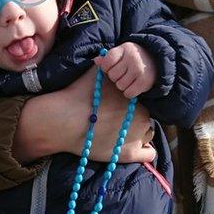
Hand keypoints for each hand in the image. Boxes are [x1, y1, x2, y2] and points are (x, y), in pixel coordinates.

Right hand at [15, 70, 155, 163]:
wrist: (64, 120)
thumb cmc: (78, 96)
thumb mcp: (95, 73)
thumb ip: (107, 66)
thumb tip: (108, 59)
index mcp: (135, 97)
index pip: (142, 101)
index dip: (131, 105)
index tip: (119, 108)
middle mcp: (141, 115)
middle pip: (145, 117)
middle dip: (134, 118)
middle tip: (117, 120)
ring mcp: (137, 136)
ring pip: (147, 134)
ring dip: (138, 134)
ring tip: (121, 133)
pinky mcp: (130, 154)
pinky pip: (149, 154)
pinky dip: (144, 151)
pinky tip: (132, 147)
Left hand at [93, 43, 155, 98]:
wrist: (156, 59)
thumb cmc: (133, 57)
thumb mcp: (121, 52)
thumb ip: (108, 57)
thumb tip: (96, 60)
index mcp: (124, 49)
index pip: (107, 62)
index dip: (106, 67)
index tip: (112, 67)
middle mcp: (132, 58)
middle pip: (112, 75)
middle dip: (115, 77)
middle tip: (122, 73)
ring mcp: (139, 70)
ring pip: (120, 85)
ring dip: (122, 85)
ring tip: (129, 79)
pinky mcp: (145, 82)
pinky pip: (128, 93)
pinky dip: (129, 92)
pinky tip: (133, 86)